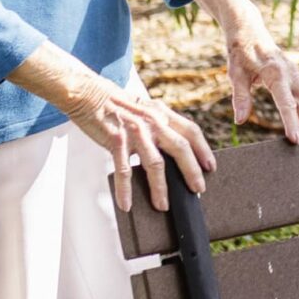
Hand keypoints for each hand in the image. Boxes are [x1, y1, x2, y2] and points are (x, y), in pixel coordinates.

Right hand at [60, 72, 216, 212]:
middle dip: (192, 171)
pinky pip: (123, 170)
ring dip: (161, 188)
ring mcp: (135, 131)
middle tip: (197, 189)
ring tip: (163, 204)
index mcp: (162, 113)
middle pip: (180, 148)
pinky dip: (125, 190)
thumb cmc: (116, 104)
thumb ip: (160, 124)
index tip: (210, 166)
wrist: (88, 93)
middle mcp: (152, 121)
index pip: (191, 131)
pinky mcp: (116, 141)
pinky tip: (126, 204)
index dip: (203, 149)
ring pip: (155, 164)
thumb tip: (174, 148)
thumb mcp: (145, 109)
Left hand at [224, 20, 298, 143]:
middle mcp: (291, 75)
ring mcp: (294, 76)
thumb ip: (241, 97)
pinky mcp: (291, 79)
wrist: (249, 30)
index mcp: (276, 73)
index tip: (297, 140)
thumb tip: (240, 121)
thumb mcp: (236, 73)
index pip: (286, 103)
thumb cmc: (240, 51)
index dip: (292, 122)